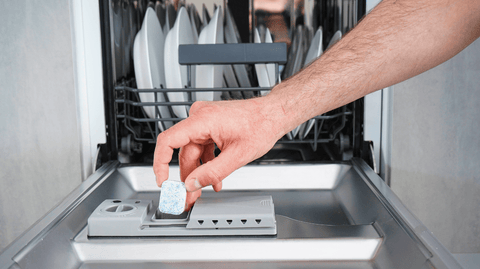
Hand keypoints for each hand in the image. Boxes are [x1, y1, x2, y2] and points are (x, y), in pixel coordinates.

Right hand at [153, 98, 285, 209]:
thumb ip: (212, 172)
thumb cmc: (261, 125)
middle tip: (187, 197)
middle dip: (187, 177)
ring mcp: (204, 119)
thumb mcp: (237, 156)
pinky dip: (206, 162)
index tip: (163, 181)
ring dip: (199, 172)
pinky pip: (202, 147)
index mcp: (203, 119)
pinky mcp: (210, 125)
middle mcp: (200, 116)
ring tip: (204, 190)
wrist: (273, 114)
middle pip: (184, 152)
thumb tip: (192, 184)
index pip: (168, 141)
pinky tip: (214, 177)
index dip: (161, 163)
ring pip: (193, 152)